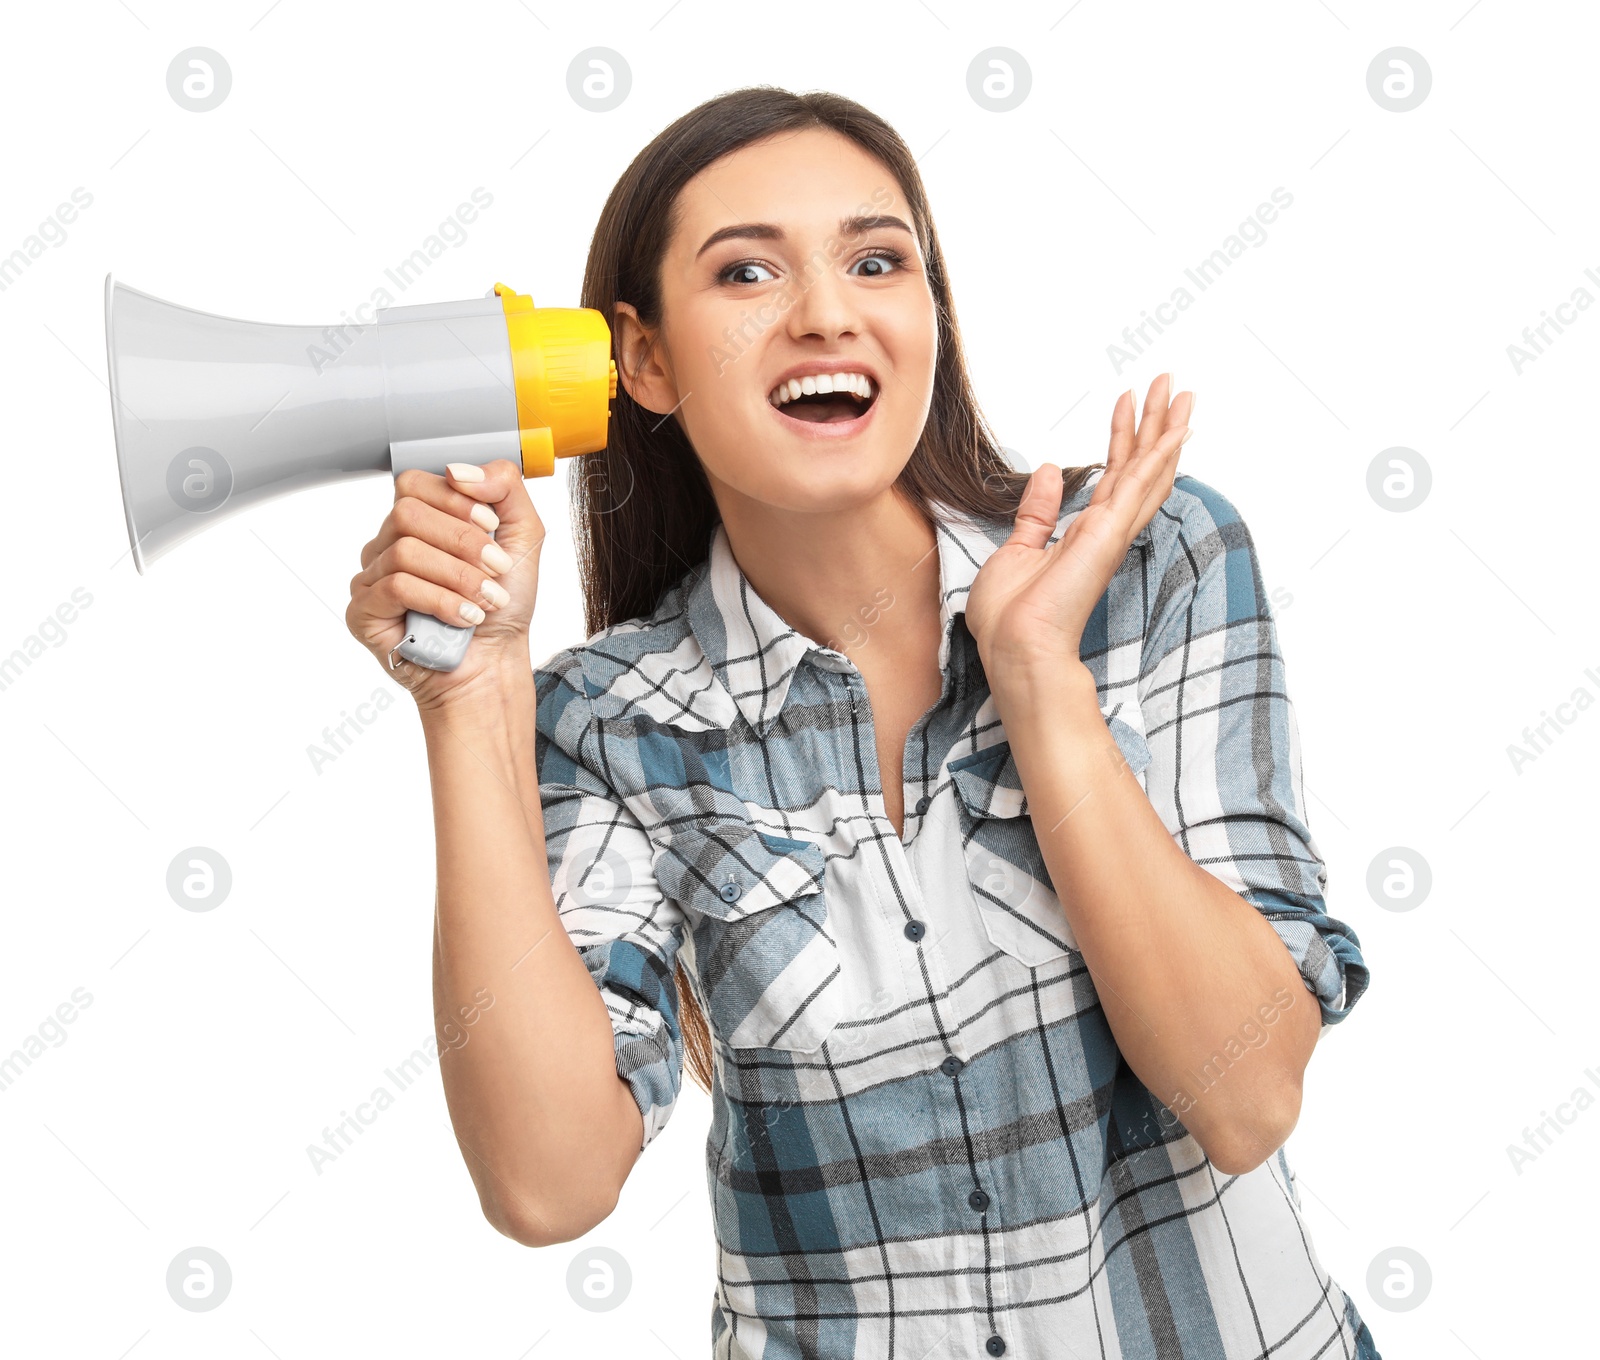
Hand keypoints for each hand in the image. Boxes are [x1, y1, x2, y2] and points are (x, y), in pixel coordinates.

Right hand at [345, 459, 544, 711]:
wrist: (496, 660)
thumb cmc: (502, 603)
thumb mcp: (523, 536)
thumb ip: (505, 488)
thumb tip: (459, 469)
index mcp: (419, 520)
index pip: (414, 483)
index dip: (456, 500)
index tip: (492, 527)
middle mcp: (388, 544)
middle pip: (407, 514)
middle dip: (463, 541)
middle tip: (497, 569)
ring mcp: (371, 577)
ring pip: (405, 551)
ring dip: (459, 577)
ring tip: (487, 601)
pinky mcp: (363, 612)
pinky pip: (395, 587)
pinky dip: (441, 600)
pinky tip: (465, 617)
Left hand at [966, 374, 1193, 677]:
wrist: (1015, 646)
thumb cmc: (1011, 616)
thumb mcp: (1017, 550)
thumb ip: (1038, 512)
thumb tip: (1051, 471)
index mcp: (1085, 535)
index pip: (1112, 476)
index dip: (1122, 438)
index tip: (1128, 401)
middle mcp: (1106, 531)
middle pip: (1139, 466)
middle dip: (1154, 423)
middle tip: (1168, 382)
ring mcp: (1112, 532)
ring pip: (1148, 469)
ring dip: (1166, 427)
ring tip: (1179, 389)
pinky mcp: (1110, 533)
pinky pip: (1140, 485)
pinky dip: (1161, 455)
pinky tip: (1178, 427)